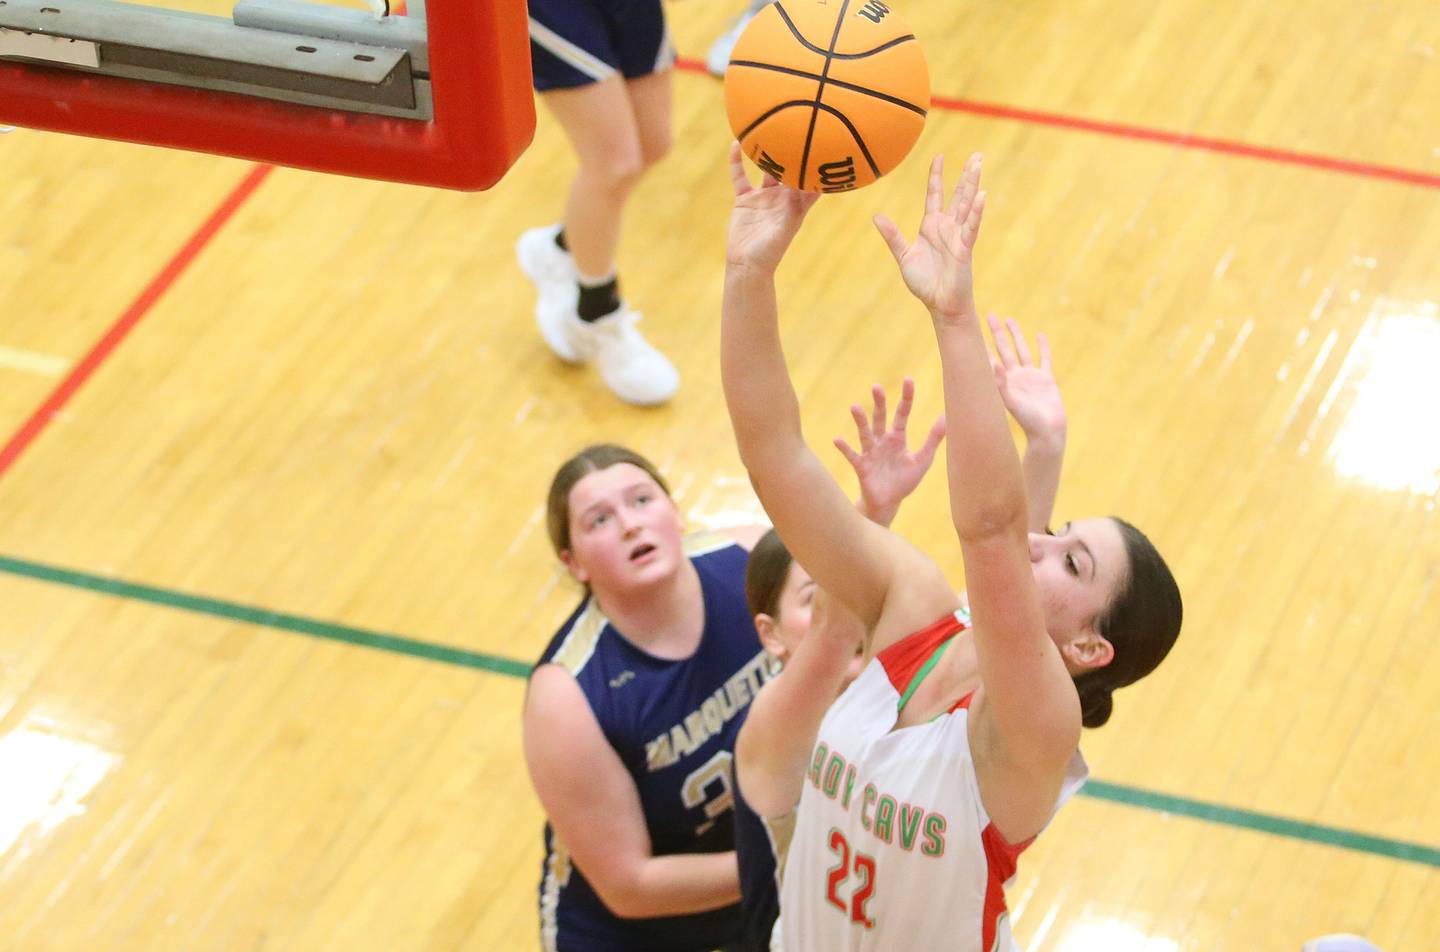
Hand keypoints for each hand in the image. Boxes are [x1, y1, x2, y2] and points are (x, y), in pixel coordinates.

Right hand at [727, 141, 820, 272]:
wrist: (746, 265)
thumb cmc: (770, 252)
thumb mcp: (786, 228)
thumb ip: (797, 208)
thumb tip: (812, 188)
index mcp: (796, 205)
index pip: (811, 182)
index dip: (818, 166)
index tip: (825, 145)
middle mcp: (781, 198)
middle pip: (790, 170)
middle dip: (794, 153)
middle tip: (798, 128)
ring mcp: (763, 197)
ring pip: (765, 170)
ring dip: (766, 153)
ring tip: (768, 131)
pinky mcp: (745, 199)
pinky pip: (740, 176)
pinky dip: (737, 161)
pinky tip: (736, 144)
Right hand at [834, 378, 944, 526]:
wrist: (888, 503)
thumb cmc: (904, 481)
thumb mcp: (923, 459)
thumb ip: (934, 439)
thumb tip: (948, 418)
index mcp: (898, 438)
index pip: (902, 413)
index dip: (906, 398)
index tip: (908, 379)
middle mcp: (882, 441)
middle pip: (880, 418)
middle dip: (879, 403)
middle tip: (876, 387)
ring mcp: (871, 453)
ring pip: (865, 433)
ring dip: (860, 421)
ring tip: (855, 406)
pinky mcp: (862, 466)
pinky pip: (852, 455)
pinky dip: (845, 448)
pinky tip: (837, 439)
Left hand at [873, 154, 985, 321]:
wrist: (939, 304)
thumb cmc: (924, 282)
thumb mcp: (904, 256)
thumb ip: (892, 236)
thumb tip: (877, 216)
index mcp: (931, 226)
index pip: (935, 195)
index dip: (937, 176)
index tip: (940, 157)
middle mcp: (947, 227)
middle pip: (958, 195)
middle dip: (966, 175)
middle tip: (977, 155)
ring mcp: (958, 235)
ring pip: (967, 205)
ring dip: (973, 185)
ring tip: (979, 165)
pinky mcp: (965, 248)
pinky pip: (971, 227)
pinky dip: (976, 212)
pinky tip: (981, 196)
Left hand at [987, 314, 1066, 441]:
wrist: (1047, 432)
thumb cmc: (1027, 421)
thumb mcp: (1011, 402)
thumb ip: (1001, 385)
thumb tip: (993, 363)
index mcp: (1003, 381)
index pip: (989, 358)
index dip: (982, 344)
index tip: (972, 329)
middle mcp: (1015, 377)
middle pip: (1004, 348)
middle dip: (997, 332)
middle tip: (989, 315)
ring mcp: (1030, 377)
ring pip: (1022, 350)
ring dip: (1016, 335)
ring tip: (1009, 319)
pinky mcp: (1046, 379)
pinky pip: (1044, 358)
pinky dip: (1043, 347)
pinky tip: (1040, 335)